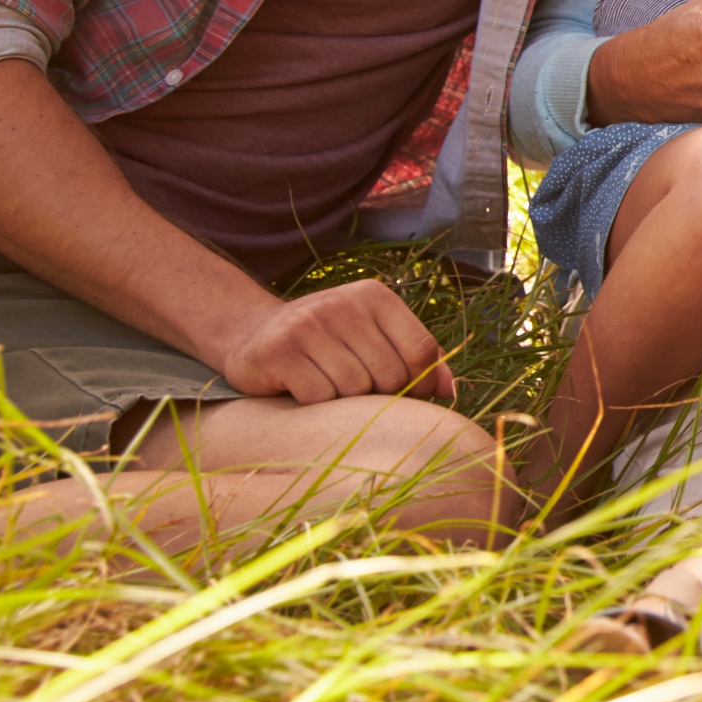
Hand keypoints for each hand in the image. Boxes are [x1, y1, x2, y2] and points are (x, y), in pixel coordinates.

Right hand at [216, 279, 454, 404]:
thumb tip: (450, 392)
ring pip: (355, 389)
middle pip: (391, 374)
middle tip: (359, 391)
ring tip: (329, 385)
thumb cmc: (326, 342)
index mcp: (375, 296)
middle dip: (380, 394)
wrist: (252, 334)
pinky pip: (320, 397)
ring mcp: (308, 325)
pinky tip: (304, 389)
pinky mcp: (279, 352)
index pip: (421, 349)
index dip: (422, 383)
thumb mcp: (373, 336)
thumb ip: (416, 358)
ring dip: (346, 401)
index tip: (409, 396)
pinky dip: (317, 405)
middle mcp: (343, 304)